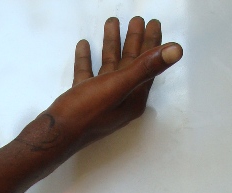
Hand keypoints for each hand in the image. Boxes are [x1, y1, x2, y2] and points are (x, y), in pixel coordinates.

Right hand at [21, 17, 181, 155]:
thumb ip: (146, 67)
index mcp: (133, 99)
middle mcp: (120, 101)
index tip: (153, 23)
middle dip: (133, 40)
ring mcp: (101, 101)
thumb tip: (177, 50)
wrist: (55, 134)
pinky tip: (85, 45)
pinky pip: (89, 75)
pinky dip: (88, 59)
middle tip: (136, 20)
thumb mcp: (119, 86)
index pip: (147, 67)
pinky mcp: (83, 100)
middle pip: (130, 65)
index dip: (152, 44)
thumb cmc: (87, 112)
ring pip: (109, 67)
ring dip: (111, 45)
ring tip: (111, 23)